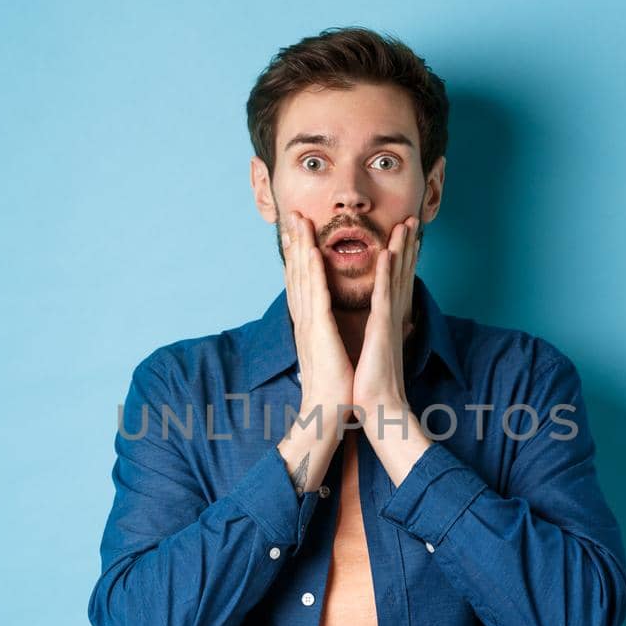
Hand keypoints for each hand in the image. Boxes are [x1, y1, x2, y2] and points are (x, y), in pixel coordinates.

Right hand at [280, 210, 353, 433]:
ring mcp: (310, 322)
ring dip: (301, 246)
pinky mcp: (319, 330)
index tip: (297, 233)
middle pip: (297, 273)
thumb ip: (325, 335)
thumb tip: (325, 328)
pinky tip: (313, 250)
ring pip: (304, 276)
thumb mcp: (328, 353)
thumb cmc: (332, 386)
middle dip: (295, 242)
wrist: (327, 411)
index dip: (298, 255)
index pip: (302, 282)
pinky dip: (314, 270)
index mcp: (309, 323)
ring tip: (300, 221)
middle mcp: (305, 319)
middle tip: (292, 215)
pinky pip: (317, 293)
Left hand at [352, 215, 419, 418]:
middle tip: (411, 219)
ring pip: (396, 277)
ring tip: (405, 224)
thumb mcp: (382, 353)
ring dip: (401, 249)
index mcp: (389, 321)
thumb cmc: (376, 385)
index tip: (404, 236)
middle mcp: (393, 317)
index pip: (396, 282)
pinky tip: (387, 253)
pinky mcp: (382, 329)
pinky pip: (384, 296)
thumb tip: (402, 326)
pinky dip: (386, 274)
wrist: (380, 408)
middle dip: (407, 245)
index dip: (402, 258)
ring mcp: (389, 321)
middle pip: (401, 273)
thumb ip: (390, 334)